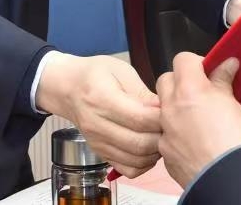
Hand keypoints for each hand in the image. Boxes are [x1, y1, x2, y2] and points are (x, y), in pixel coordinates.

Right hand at [35, 53, 161, 177]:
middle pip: (139, 143)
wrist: (67, 88)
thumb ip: (142, 92)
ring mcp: (97, 143)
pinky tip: (148, 149)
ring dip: (155, 152)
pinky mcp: (100, 154)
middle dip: (162, 137)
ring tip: (161, 136)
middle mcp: (97, 125)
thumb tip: (164, 108)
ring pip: (135, 160)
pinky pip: (127, 170)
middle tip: (171, 125)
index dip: (162, 118)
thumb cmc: (95, 74)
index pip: (140, 119)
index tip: (173, 110)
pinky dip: (144, 164)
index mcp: (101, 99)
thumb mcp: (121, 70)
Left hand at [156, 53, 240, 187]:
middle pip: (166, 80)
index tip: (208, 71)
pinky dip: (176, 133)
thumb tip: (226, 66)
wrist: (231, 180)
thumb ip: (223, 81)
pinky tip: (195, 140)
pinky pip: (165, 134)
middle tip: (201, 92)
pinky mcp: (165, 153)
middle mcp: (170, 109)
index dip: (197, 63)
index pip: (182, 59)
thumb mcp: (233, 103)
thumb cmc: (236, 144)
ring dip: (176, 107)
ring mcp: (165, 132)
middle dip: (181, 82)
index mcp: (188, 90)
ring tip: (198, 117)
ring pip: (163, 108)